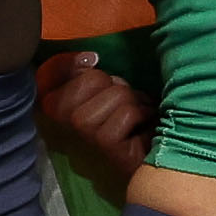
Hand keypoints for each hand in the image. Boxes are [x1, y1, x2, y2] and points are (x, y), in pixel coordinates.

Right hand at [36, 52, 151, 196]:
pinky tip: (145, 125)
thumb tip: (89, 59)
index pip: (58, 71)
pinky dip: (143, 114)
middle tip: (127, 104)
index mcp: (62, 105)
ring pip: (116, 94)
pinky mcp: (105, 144)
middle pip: (94, 79)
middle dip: (119, 87)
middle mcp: (66, 121)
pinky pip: (128, 113)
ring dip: (135, 102)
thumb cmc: (134, 121)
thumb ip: (95, 77)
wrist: (157, 156)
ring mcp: (85, 134)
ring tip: (139, 115)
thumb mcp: (112, 91)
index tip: (96, 69)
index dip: (76, 66)